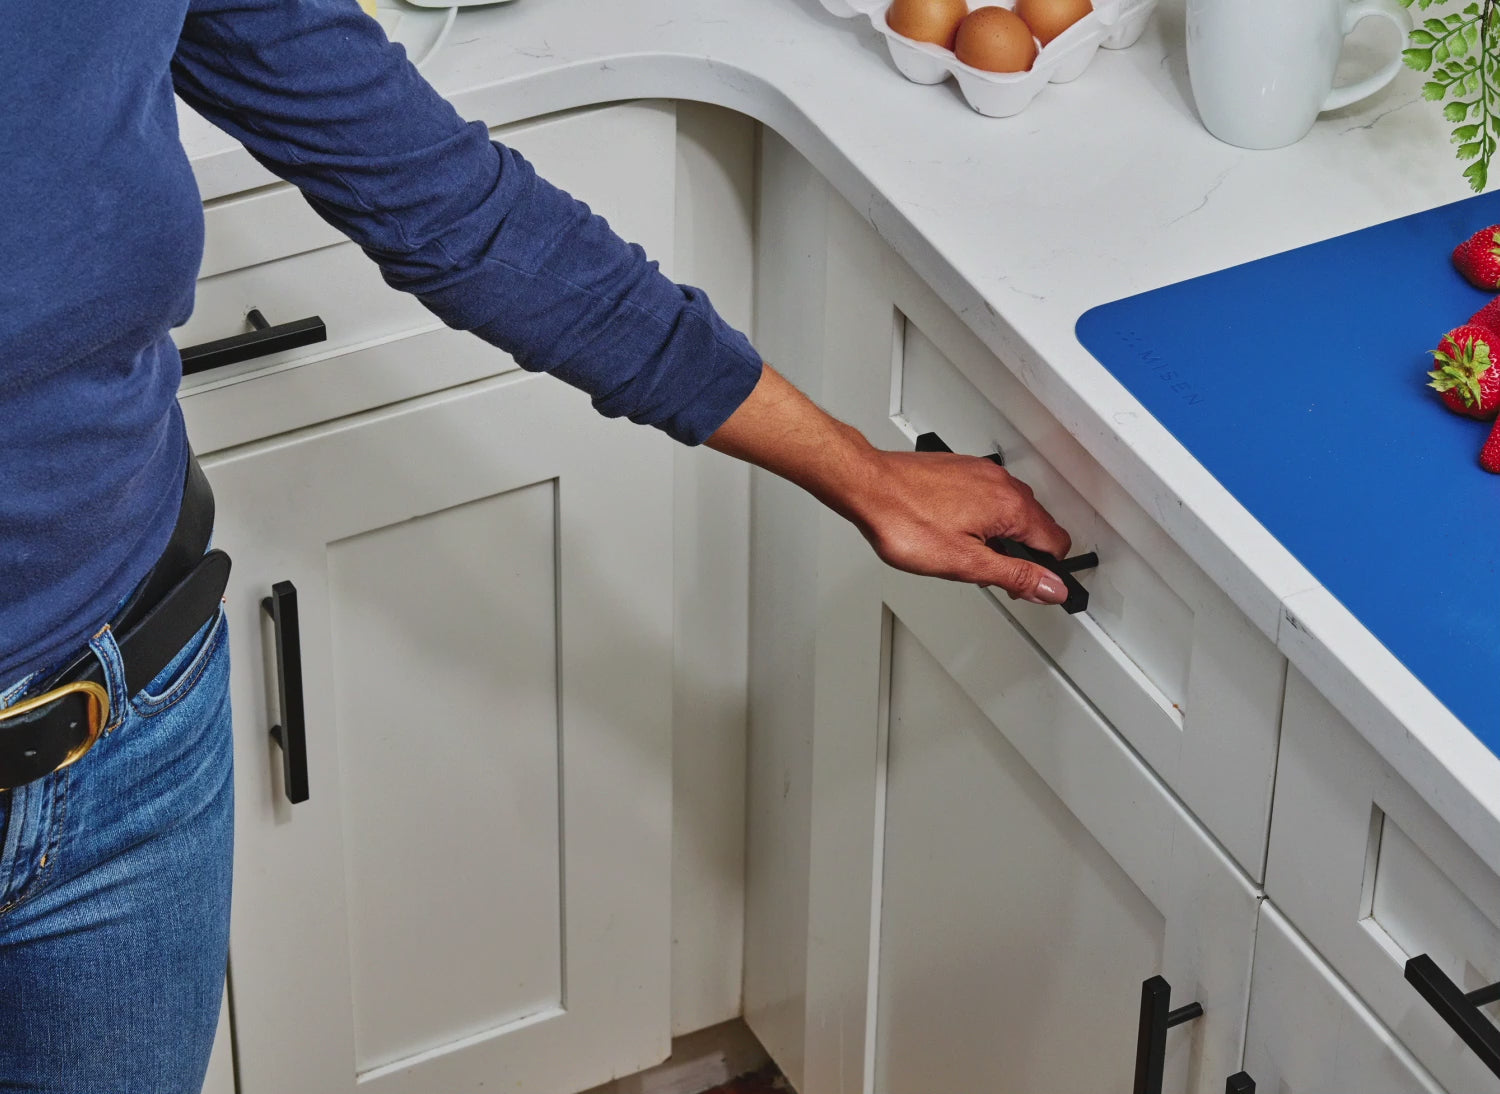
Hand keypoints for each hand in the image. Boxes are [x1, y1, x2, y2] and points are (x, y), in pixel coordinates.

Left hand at [706, 363, 1074, 605]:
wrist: (867, 486)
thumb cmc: (905, 520)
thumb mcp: (965, 563)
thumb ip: (1014, 575)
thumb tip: (1051, 588)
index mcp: (1011, 507)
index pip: (1057, 544)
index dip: (1045, 573)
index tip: (1029, 587)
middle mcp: (1002, 483)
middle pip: (1037, 526)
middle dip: (1023, 555)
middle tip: (993, 576)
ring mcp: (982, 473)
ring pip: (1012, 510)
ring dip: (1002, 535)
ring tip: (970, 555)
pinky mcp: (962, 469)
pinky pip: (989, 497)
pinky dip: (983, 517)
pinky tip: (956, 531)